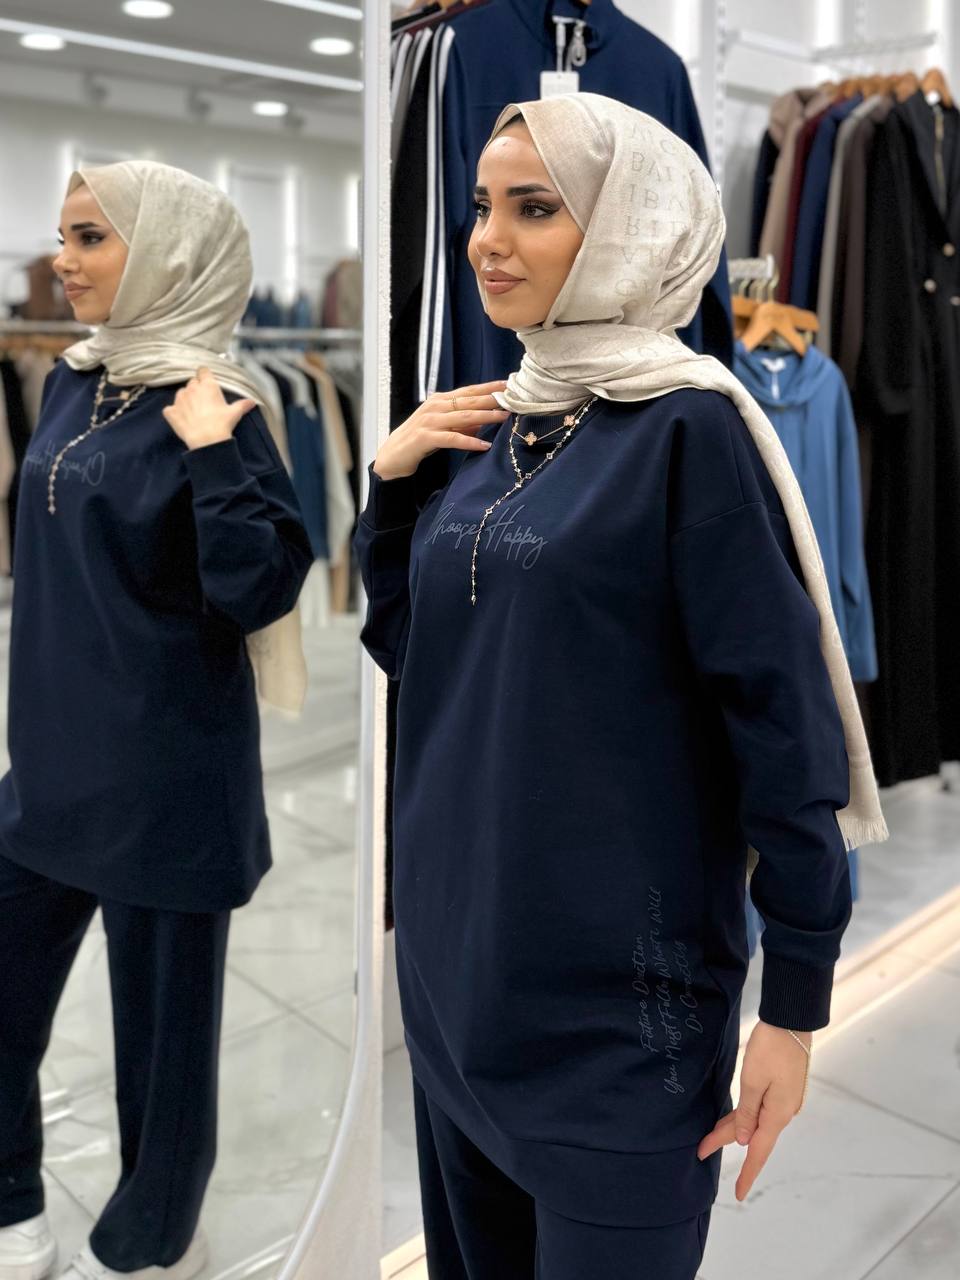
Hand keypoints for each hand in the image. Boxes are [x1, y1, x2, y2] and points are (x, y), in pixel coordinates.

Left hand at [162, 366, 257, 450]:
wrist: (207, 440)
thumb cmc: (222, 424)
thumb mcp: (235, 413)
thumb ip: (242, 405)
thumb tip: (252, 402)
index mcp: (207, 385)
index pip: (203, 371)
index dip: (204, 376)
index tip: (207, 381)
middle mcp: (192, 388)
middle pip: (192, 382)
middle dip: (196, 389)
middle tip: (203, 401)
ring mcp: (179, 399)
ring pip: (181, 394)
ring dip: (185, 400)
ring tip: (193, 412)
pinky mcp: (171, 412)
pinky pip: (169, 409)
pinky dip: (174, 413)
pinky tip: (181, 419)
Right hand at [373, 379, 509, 480]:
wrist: (392, 457)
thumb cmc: (419, 441)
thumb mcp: (443, 428)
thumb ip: (461, 423)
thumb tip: (484, 421)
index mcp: (439, 401)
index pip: (468, 391)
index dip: (488, 387)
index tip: (508, 384)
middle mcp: (434, 407)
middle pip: (469, 401)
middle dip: (492, 399)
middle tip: (512, 399)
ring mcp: (429, 421)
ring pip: (463, 417)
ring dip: (485, 417)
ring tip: (504, 418)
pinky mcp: (425, 438)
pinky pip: (452, 438)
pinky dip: (469, 441)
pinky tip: (484, 446)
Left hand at [697, 1020, 812, 1201]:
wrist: (791, 1021)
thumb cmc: (771, 1048)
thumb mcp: (754, 1080)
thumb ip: (748, 1113)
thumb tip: (744, 1140)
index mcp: (778, 1114)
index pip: (759, 1151)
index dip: (747, 1173)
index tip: (738, 1194)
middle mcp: (784, 1112)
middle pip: (753, 1135)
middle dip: (726, 1142)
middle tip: (700, 1151)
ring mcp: (784, 1100)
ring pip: (755, 1121)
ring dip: (734, 1129)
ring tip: (709, 1137)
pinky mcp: (782, 1088)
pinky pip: (760, 1109)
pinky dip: (744, 1116)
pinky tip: (733, 1120)